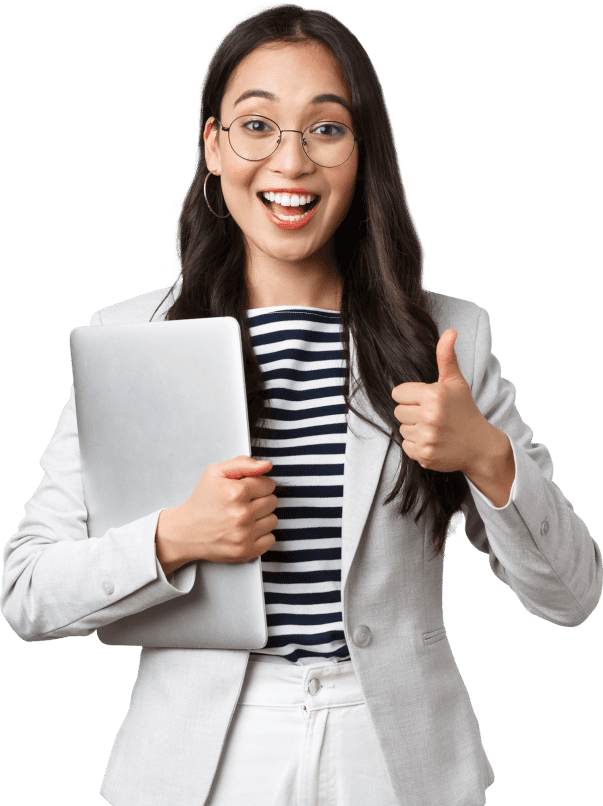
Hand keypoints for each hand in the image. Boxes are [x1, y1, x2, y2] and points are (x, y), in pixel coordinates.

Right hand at [155, 456, 277, 572]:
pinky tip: (247, 531)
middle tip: (243, 503)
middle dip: (261, 500)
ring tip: (244, 517)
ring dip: (262, 518)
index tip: (246, 490)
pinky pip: (270, 540)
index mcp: (236, 492)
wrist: (185, 531)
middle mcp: (241, 515)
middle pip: (273, 502)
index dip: (258, 485)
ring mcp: (244, 535)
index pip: (269, 484)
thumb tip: (267, 465)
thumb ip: (243, 463)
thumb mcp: (215, 472)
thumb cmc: (201, 501)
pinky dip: (261, 536)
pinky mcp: (245, 552)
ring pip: (273, 520)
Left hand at [391, 329, 492, 473]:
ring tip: (433, 428)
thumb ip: (446, 356)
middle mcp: (429, 416)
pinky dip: (416, 445)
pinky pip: (406, 446)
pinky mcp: (424, 455)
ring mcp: (427, 438)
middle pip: (398, 411)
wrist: (480, 446)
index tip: (426, 400)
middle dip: (412, 412)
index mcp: (433, 395)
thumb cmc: (465, 410)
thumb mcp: (456, 382)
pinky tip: (433, 441)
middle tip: (431, 415)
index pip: (398, 393)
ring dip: (414, 429)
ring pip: (402, 428)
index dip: (410, 396)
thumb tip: (450, 331)